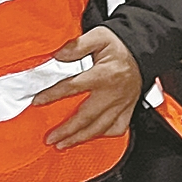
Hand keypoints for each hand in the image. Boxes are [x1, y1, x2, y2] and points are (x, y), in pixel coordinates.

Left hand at [35, 26, 141, 147]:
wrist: (144, 50)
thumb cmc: (120, 45)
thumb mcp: (99, 36)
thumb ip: (77, 45)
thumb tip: (58, 55)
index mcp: (103, 75)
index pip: (73, 87)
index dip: (53, 95)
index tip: (37, 101)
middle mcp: (113, 93)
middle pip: (86, 117)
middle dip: (66, 131)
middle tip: (50, 139)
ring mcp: (122, 104)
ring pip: (100, 127)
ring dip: (80, 138)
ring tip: (64, 144)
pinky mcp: (128, 109)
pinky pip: (118, 128)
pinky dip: (104, 135)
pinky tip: (92, 137)